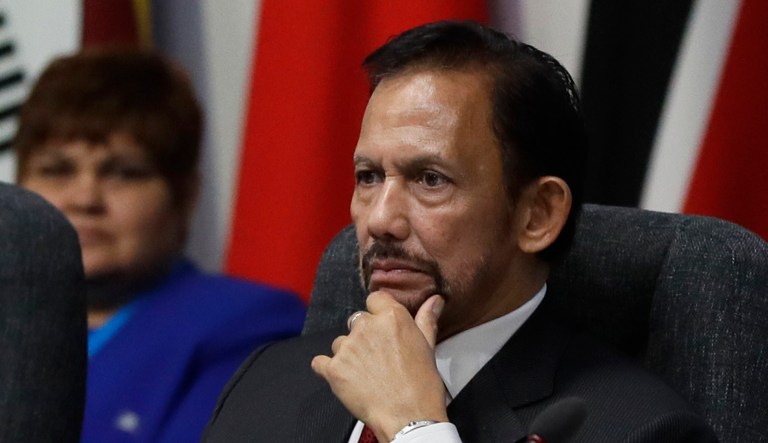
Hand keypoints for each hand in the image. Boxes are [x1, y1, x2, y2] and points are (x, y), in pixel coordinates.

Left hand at [311, 292, 447, 441]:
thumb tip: (434, 300)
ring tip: (366, 374)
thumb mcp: (428, 347)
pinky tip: (345, 379)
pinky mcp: (334, 369)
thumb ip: (426, 319)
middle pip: (357, 321)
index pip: (375, 299)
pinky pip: (320, 362)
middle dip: (364, 336)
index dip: (378, 313)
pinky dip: (328, 369)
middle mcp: (367, 327)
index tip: (382, 327)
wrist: (409, 418)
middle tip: (378, 357)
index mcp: (392, 318)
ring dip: (348, 354)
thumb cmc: (421, 386)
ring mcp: (348, 347)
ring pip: (340, 342)